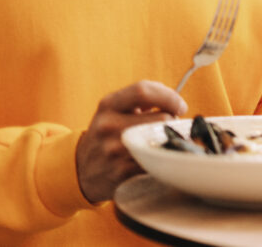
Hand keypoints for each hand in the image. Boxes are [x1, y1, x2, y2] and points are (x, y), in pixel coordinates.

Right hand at [76, 81, 186, 203]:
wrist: (81, 170)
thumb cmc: (108, 134)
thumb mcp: (114, 110)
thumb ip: (142, 99)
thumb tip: (173, 100)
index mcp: (108, 105)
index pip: (144, 91)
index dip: (170, 96)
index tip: (181, 106)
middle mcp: (109, 125)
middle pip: (161, 116)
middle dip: (173, 121)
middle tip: (172, 127)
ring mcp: (114, 149)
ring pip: (161, 139)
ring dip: (171, 139)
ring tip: (165, 140)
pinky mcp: (122, 171)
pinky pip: (156, 160)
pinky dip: (164, 157)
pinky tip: (159, 156)